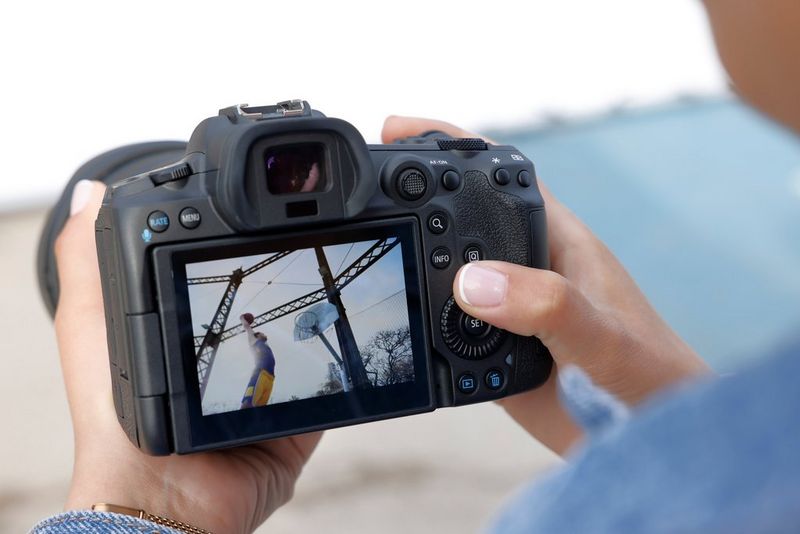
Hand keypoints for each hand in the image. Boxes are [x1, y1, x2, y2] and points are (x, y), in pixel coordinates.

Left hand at [54, 180, 320, 533]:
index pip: (217, 270)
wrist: (167, 495)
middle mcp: (229, 353)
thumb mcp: (92, 325)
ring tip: (333, 268)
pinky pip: (331, 378)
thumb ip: (88, 261)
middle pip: (269, 298)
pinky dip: (340, 353)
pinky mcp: (301, 412)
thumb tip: (92, 193)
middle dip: (288, 266)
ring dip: (318, 308)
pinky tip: (347, 322)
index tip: (253, 209)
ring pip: (305, 332)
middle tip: (309, 231)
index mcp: (187, 328)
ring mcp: (269, 384)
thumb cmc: (114, 417)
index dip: (235, 239)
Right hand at [382, 117, 709, 453]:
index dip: (451, 145)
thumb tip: (474, 282)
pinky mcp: (490, 353)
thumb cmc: (651, 375)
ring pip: (443, 273)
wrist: (651, 437)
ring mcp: (506, 310)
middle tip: (364, 191)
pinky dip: (416, 323)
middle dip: (413, 198)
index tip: (399, 130)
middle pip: (459, 218)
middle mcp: (525, 269)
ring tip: (369, 252)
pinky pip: (441, 330)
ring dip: (408, 262)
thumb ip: (547, 305)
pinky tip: (396, 323)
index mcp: (555, 241)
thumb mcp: (603, 336)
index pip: (497, 174)